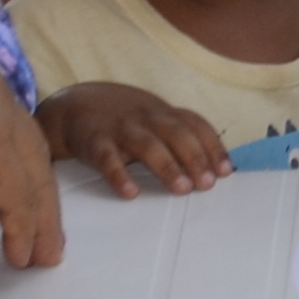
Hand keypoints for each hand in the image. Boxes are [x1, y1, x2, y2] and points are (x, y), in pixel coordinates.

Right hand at [41, 81, 231, 198]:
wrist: (72, 106)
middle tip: (208, 183)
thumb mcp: (153, 119)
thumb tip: (215, 168)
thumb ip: (180, 136)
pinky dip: (119, 175)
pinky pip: (107, 158)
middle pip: (176, 133)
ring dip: (167, 166)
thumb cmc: (123, 119)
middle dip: (195, 158)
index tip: (226, 171)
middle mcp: (146, 118)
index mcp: (163, 113)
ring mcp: (121, 128)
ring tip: (182, 188)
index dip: (212, 146)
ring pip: (147, 145)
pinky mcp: (94, 141)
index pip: (195, 125)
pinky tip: (130, 192)